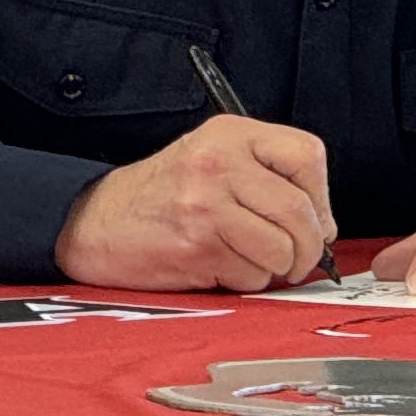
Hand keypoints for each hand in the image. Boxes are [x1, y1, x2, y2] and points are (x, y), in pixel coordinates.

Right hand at [53, 117, 336, 291]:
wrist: (93, 220)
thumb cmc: (160, 195)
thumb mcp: (211, 159)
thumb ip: (265, 177)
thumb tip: (322, 225)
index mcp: (229, 134)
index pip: (308, 156)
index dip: (322, 197)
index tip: (316, 220)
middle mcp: (218, 162)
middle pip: (300, 210)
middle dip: (309, 247)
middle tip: (298, 259)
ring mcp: (206, 204)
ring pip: (281, 248)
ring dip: (277, 268)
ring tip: (253, 262)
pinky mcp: (196, 246)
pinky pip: (251, 275)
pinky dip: (246, 281)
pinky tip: (221, 267)